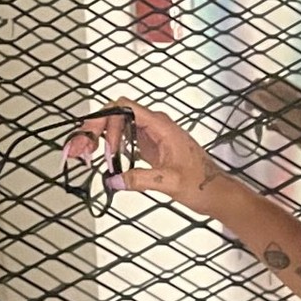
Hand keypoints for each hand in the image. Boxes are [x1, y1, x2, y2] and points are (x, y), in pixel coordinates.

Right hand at [66, 97, 224, 210]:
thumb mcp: (169, 182)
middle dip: (97, 129)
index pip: (124, 107)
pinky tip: (104, 159)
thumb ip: (140, 179)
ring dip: (102, 137)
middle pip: (117, 115)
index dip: (103, 118)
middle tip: (83, 151)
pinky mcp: (151, 146)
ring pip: (119, 126)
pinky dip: (112, 146)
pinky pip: (126, 139)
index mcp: (161, 126)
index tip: (93, 138)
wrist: (217, 193)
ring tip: (87, 155)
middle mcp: (155, 125)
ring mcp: (153, 135)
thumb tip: (113, 180)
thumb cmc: (202, 185)